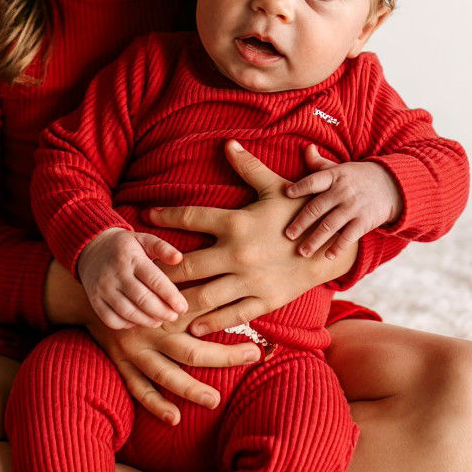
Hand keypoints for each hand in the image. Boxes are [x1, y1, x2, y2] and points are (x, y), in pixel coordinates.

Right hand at [77, 228, 187, 329]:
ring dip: (147, 320)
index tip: (183, 307)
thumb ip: (162, 247)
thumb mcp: (143, 239)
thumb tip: (179, 258)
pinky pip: (111, 320)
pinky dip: (127, 324)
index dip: (171, 296)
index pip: (154, 280)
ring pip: (128, 312)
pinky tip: (139, 321)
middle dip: (162, 312)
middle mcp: (115, 274)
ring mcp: (103, 289)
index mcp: (130, 258)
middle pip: (142, 300)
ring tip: (160, 320)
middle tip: (174, 316)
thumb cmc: (125, 246)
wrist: (92, 248)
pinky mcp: (95, 300)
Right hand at [85, 285, 261, 424]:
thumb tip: (227, 277)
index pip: (204, 315)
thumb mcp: (159, 270)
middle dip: (223, 357)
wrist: (88, 292)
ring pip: (165, 373)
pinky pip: (138, 387)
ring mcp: (134, 349)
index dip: (231, 322)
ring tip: (214, 400)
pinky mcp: (121, 362)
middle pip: (190, 350)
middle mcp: (151, 329)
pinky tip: (175, 418)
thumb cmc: (134, 281)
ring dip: (190, 389)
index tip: (259, 338)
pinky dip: (155, 404)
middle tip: (251, 359)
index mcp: (164, 306)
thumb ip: (189, 274)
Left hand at [146, 140, 356, 336]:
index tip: (144, 217)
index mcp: (237, 222)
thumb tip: (228, 142)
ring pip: (203, 296)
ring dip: (178, 302)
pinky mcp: (262, 301)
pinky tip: (190, 328)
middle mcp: (238, 253)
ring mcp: (249, 281)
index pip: (190, 217)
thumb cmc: (301, 212)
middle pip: (186, 265)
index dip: (164, 217)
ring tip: (156, 306)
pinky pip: (230, 315)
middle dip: (160, 271)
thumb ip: (249, 167)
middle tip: (139, 274)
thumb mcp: (276, 187)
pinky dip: (208, 324)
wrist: (332, 247)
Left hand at [285, 144, 403, 258]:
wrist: (392, 185)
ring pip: (330, 225)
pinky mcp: (364, 221)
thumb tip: (306, 148)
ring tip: (302, 252)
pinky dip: (337, 247)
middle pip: (317, 207)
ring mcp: (353, 207)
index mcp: (334, 177)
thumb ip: (320, 163)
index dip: (299, 187)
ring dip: (315, 240)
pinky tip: (327, 256)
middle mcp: (342, 192)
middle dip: (301, 222)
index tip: (285, 194)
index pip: (314, 181)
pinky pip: (348, 237)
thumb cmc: (357, 177)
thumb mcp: (340, 168)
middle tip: (287, 235)